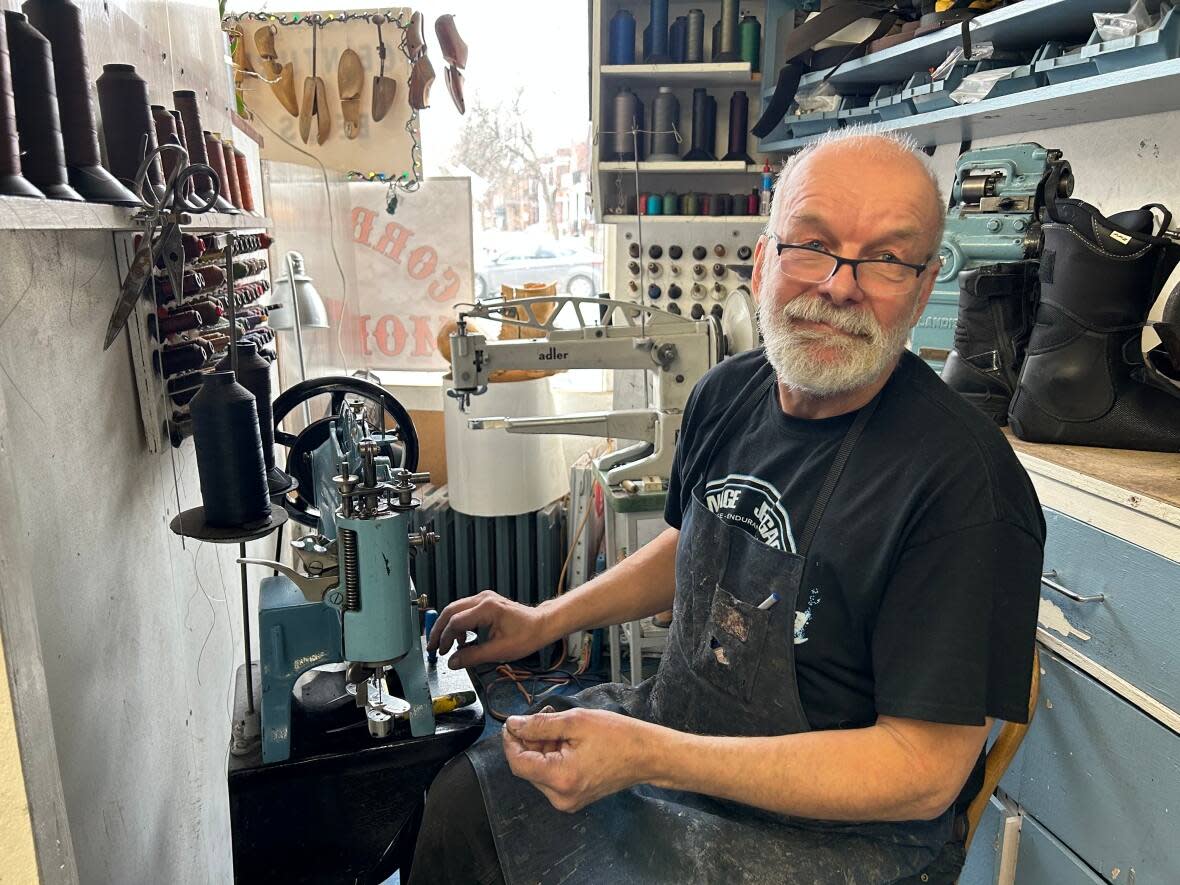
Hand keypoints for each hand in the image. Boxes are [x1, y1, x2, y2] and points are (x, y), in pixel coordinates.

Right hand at [427, 589, 553, 668]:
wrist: (541, 625)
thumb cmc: (527, 635)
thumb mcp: (499, 651)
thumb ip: (473, 656)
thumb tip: (453, 662)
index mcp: (487, 608)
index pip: (456, 621)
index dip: (445, 638)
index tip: (441, 652)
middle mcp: (483, 599)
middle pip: (450, 611)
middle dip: (439, 630)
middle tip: (433, 647)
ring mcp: (484, 599)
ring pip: (455, 610)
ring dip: (448, 627)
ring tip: (446, 646)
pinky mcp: (485, 602)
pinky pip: (464, 611)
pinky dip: (458, 625)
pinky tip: (462, 640)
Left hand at [502, 706, 650, 812]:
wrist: (647, 755)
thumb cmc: (617, 736)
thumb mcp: (575, 721)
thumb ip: (539, 724)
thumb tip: (513, 725)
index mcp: (560, 778)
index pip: (518, 763)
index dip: (510, 741)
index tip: (512, 722)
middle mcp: (561, 797)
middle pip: (528, 768)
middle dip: (530, 741)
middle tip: (545, 716)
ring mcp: (568, 801)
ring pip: (539, 771)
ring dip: (542, 748)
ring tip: (560, 727)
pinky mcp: (574, 798)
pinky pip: (552, 777)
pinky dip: (553, 758)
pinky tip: (566, 741)